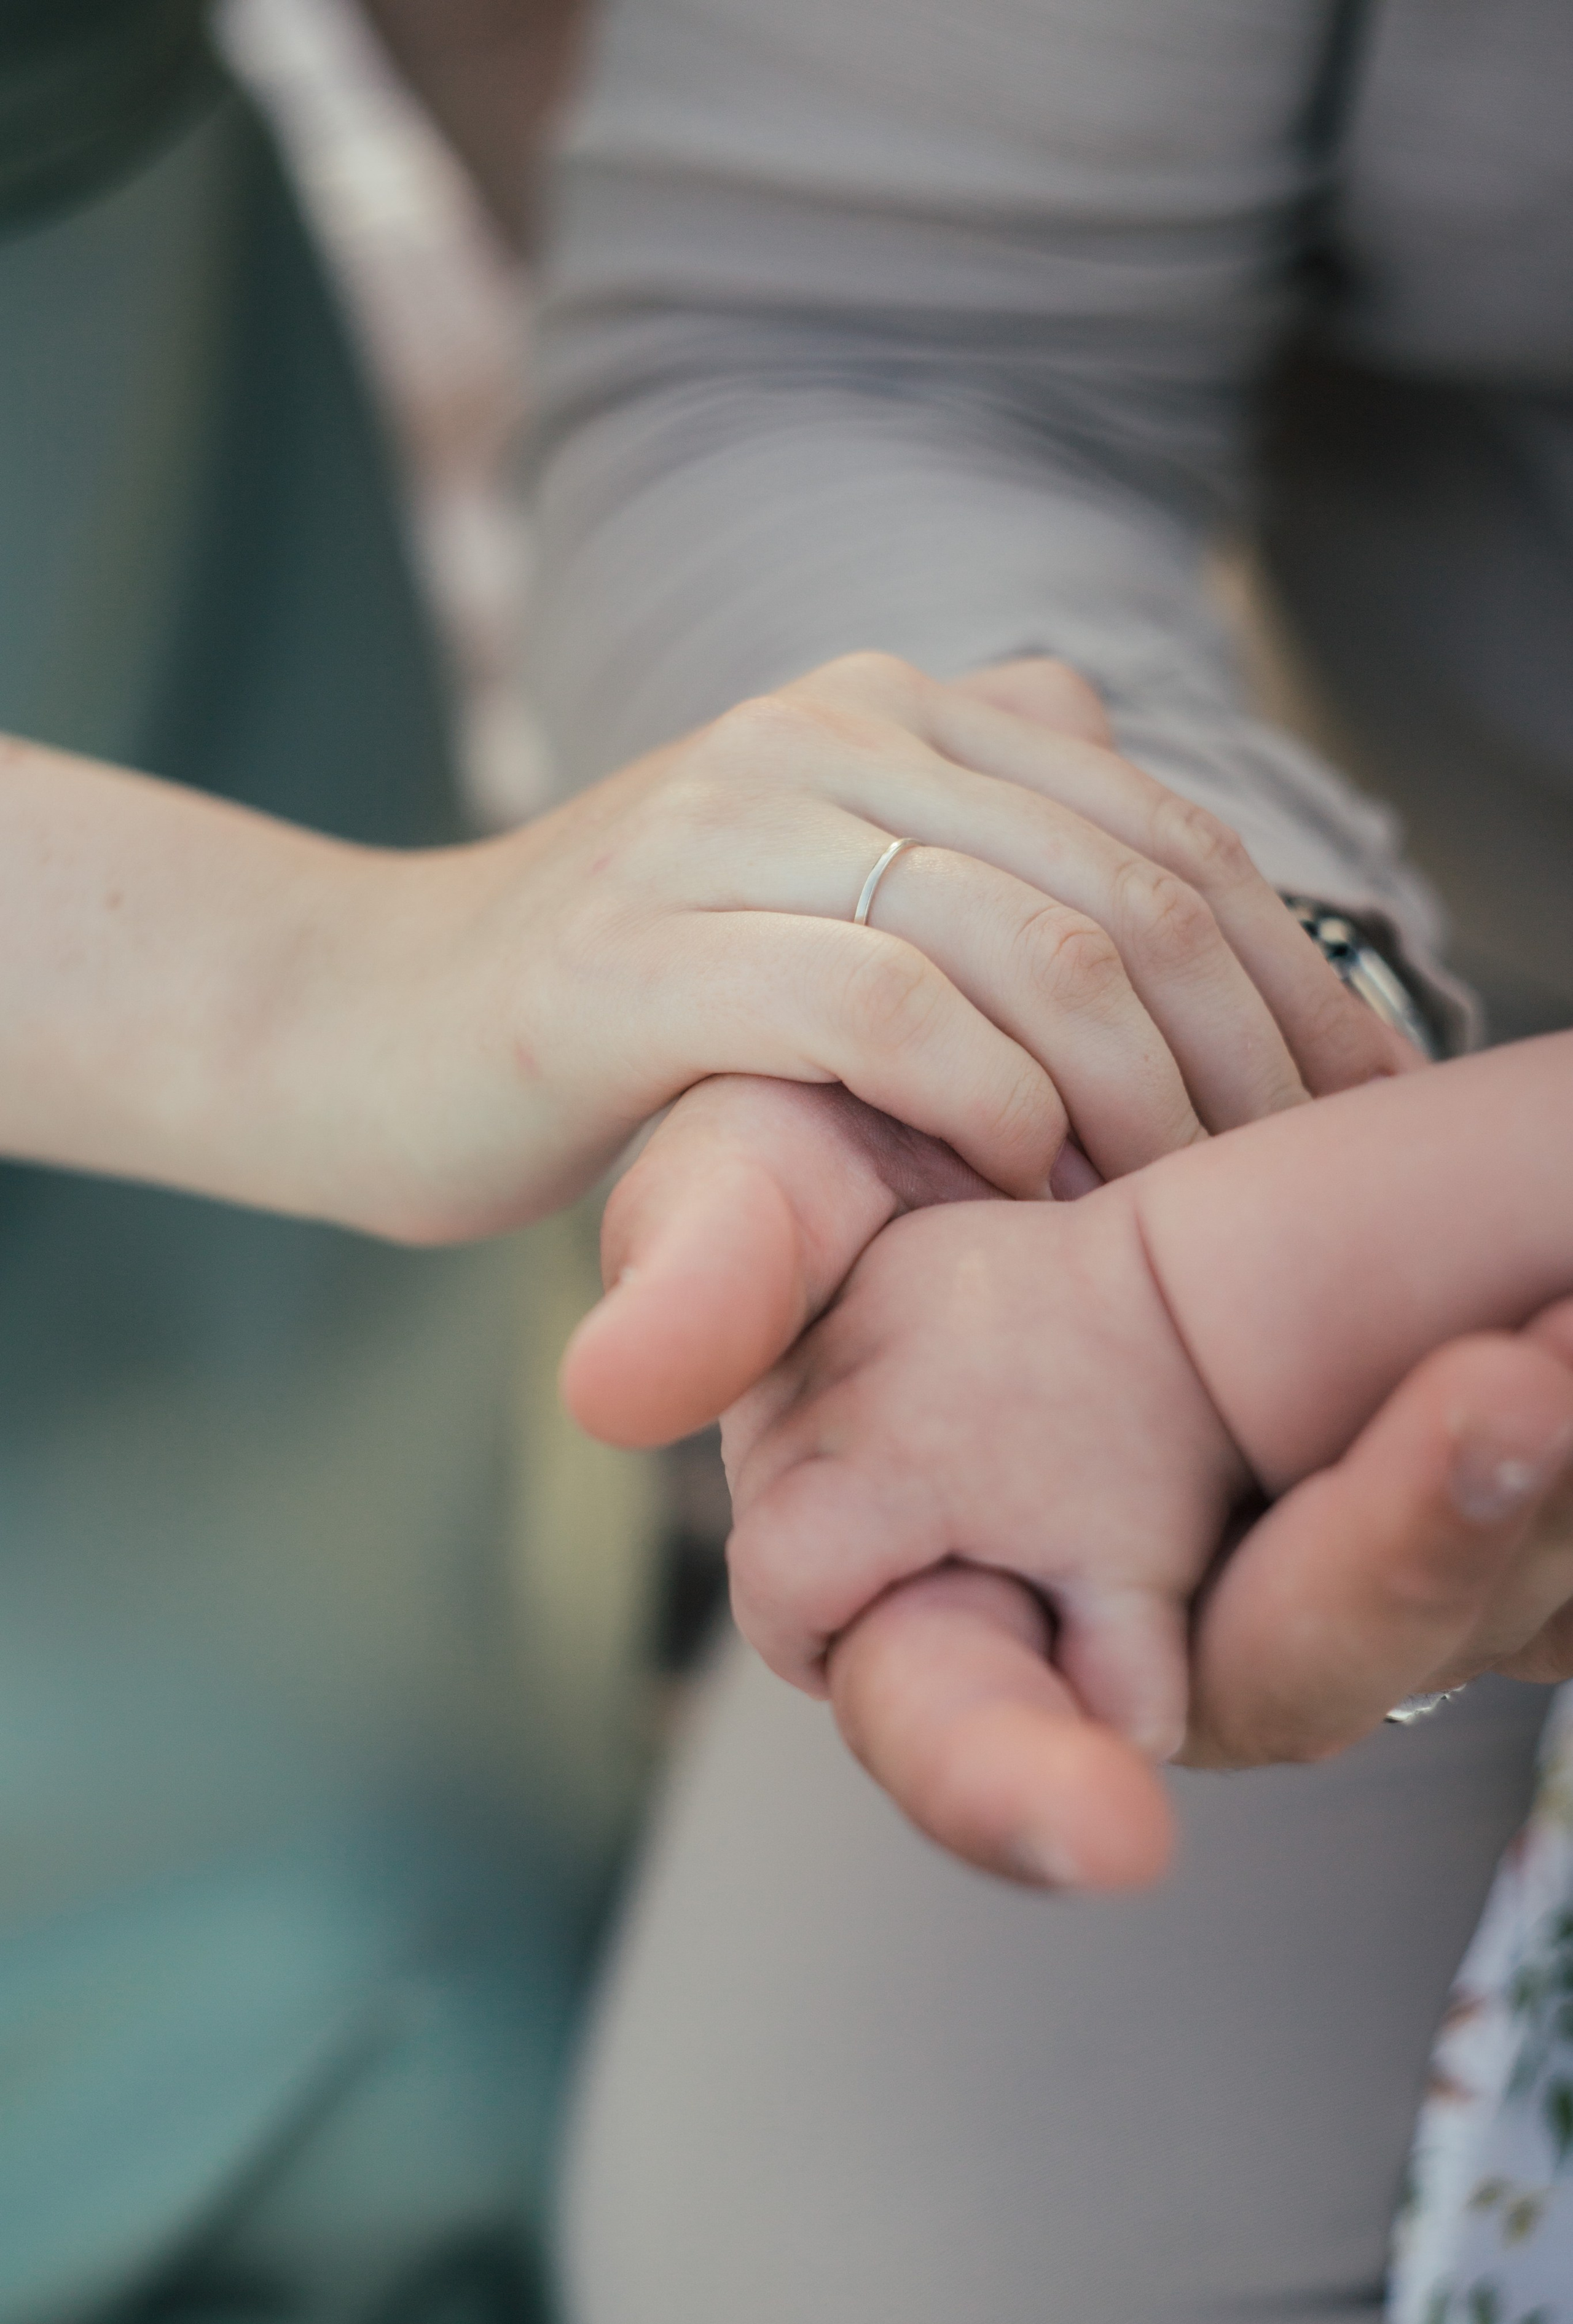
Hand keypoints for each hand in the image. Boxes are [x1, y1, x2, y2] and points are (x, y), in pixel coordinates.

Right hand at [365, 649, 1405, 1238]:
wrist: (359, 1018)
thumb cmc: (616, 994)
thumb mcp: (803, 884)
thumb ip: (952, 818)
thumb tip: (1108, 753)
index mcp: (884, 708)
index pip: (1164, 825)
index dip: (1291, 974)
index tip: (1347, 1108)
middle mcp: (820, 731)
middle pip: (1125, 882)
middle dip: (1242, 1053)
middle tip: (1281, 1188)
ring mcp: (724, 828)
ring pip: (1025, 939)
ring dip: (1133, 1094)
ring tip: (1168, 1208)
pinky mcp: (640, 955)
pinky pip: (882, 1007)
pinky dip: (985, 1100)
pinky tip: (1020, 1174)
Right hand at [565, 1077, 1572, 1890]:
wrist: (1008, 1126)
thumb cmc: (834, 1169)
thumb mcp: (756, 1179)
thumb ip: (711, 1274)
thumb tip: (616, 1380)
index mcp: (937, 1601)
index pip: (967, 1732)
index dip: (1019, 1786)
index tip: (1100, 1824)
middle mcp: (1131, 1641)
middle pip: (1288, 1670)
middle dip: (1396, 1562)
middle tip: (1512, 1408)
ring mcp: (1287, 1582)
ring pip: (1439, 1602)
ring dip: (1511, 1487)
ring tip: (1559, 1343)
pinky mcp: (1414, 1517)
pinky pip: (1526, 1534)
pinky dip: (1548, 1441)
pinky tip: (1569, 1317)